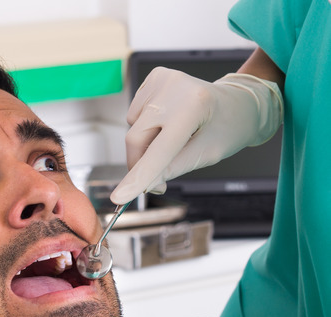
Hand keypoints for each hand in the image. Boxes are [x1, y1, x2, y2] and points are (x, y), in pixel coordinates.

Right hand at [109, 67, 282, 204]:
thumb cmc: (227, 128)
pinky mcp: (154, 76)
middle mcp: (174, 88)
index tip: (119, 197)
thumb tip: (143, 183)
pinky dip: (147, 124)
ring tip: (175, 136)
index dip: (138, 176)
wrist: (239, 101)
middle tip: (158, 181)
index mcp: (194, 106)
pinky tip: (168, 120)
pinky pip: (136, 113)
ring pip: (133, 128)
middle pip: (136, 139)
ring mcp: (162, 79)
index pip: (159, 150)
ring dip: (146, 142)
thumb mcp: (207, 154)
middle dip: (140, 163)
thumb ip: (173, 168)